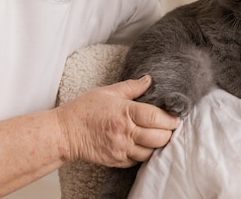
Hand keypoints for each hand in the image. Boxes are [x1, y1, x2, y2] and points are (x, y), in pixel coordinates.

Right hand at [55, 75, 180, 167]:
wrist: (64, 133)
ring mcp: (121, 149)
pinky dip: (145, 154)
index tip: (176, 118)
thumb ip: (132, 87)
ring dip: (158, 145)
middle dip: (168, 133)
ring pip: (150, 152)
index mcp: (125, 112)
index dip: (170, 119)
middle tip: (170, 127)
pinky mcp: (116, 161)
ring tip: (159, 136)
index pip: (155, 117)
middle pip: (158, 137)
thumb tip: (149, 79)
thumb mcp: (108, 92)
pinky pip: (138, 161)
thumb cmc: (84, 110)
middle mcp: (124, 132)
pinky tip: (144, 145)